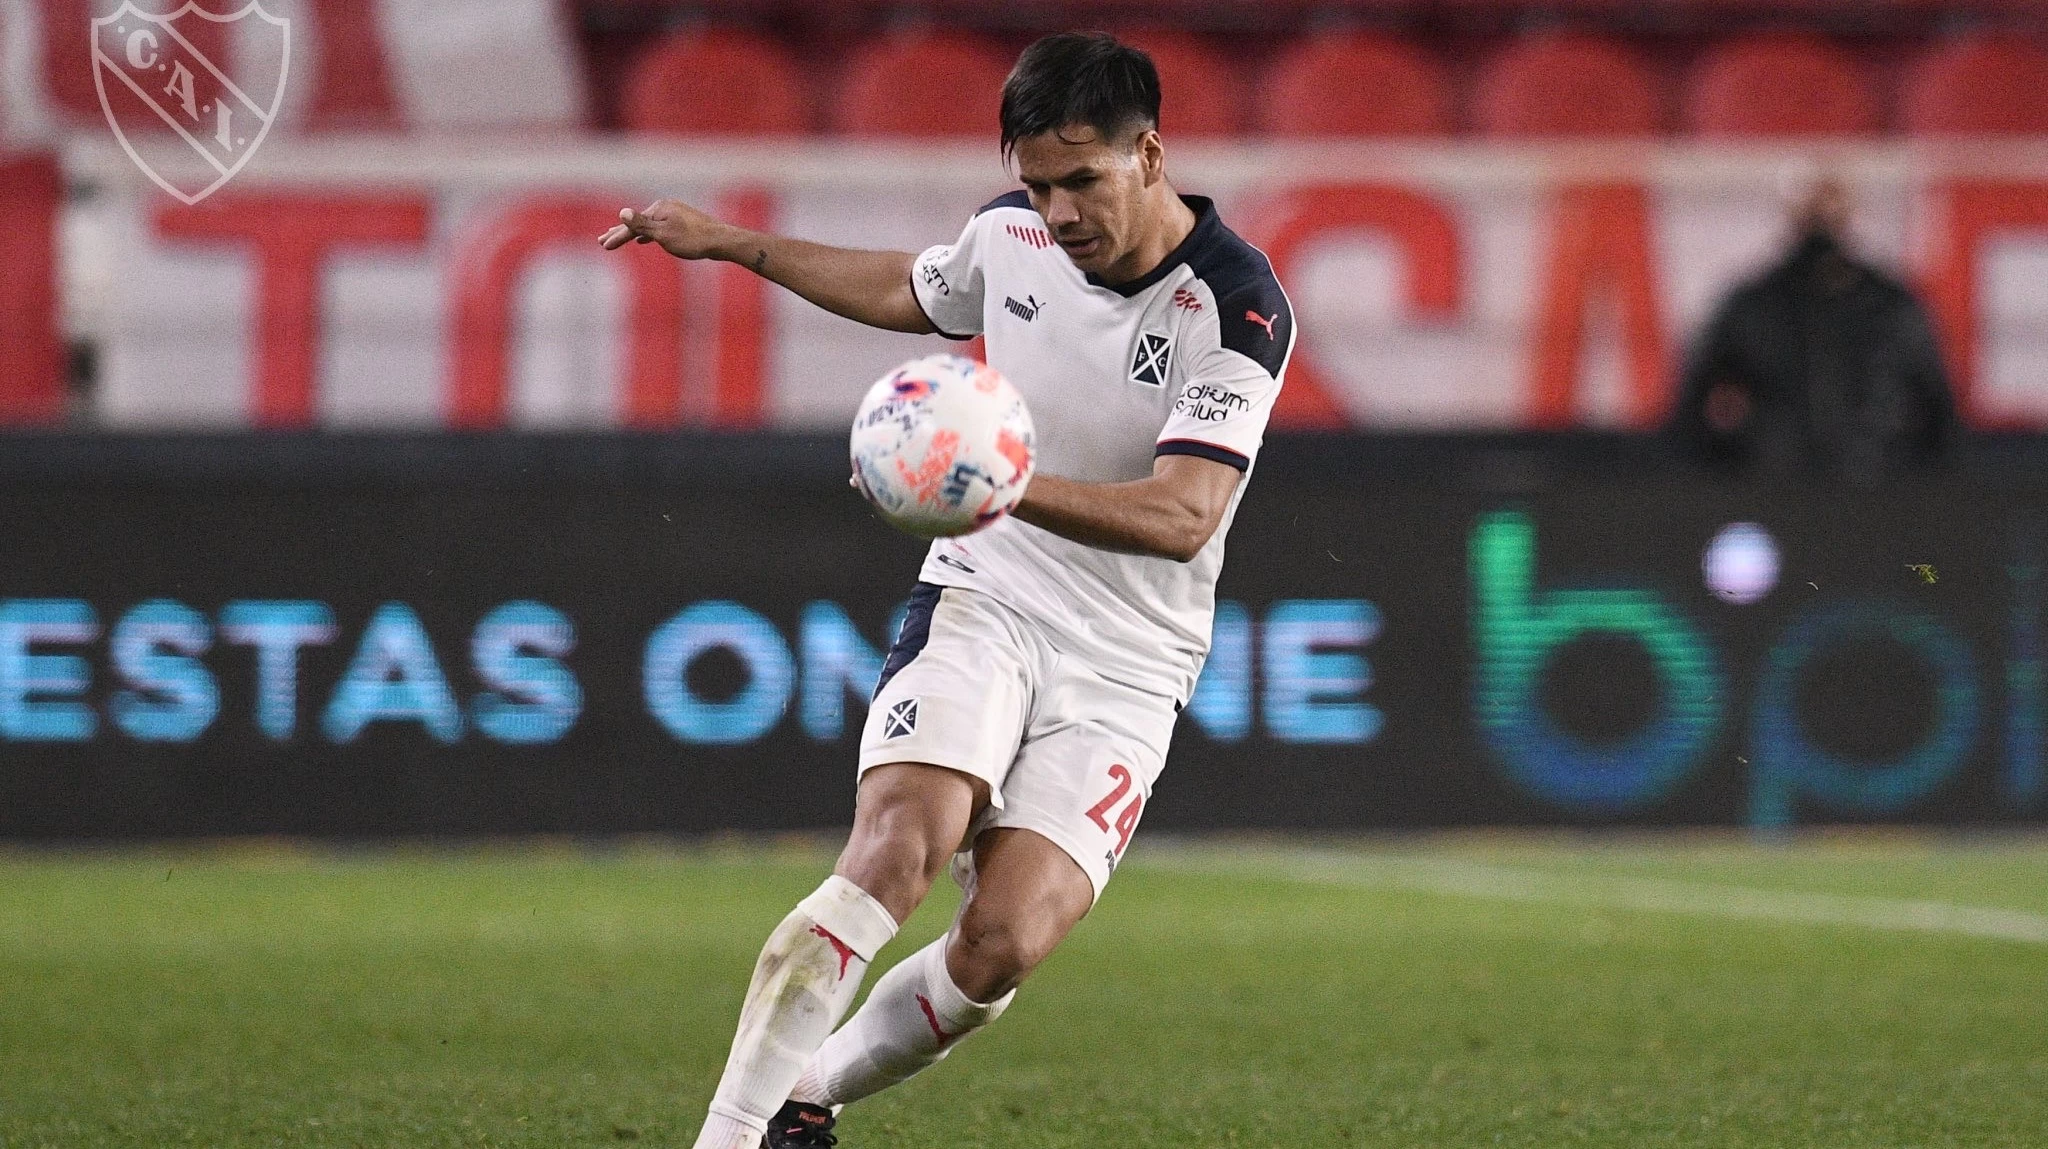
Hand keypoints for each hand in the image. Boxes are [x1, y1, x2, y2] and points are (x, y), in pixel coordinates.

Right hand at [599, 199, 726, 258]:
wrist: (721, 240)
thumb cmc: (692, 240)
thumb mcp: (663, 234)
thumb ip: (641, 225)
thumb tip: (622, 212)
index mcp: (658, 209)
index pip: (632, 225)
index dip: (617, 236)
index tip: (604, 246)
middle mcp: (665, 207)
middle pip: (637, 222)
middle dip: (619, 232)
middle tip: (601, 240)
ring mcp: (674, 214)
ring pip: (647, 225)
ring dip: (632, 233)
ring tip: (619, 239)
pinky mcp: (682, 223)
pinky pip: (658, 228)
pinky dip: (647, 234)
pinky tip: (644, 241)